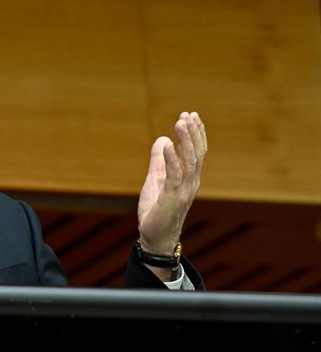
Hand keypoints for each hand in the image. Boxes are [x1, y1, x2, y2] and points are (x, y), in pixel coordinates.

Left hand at [137, 111, 206, 266]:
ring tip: (180, 122)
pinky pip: (174, 175)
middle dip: (193, 132)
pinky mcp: (172, 198)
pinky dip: (172, 158)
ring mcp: (184, 190)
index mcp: (189, 177)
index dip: (195, 133)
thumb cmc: (156, 209)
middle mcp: (191, 182)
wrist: (154, 237)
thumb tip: (162, 139)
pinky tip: (168, 144)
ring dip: (186, 140)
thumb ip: (159, 160)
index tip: (190, 115)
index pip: (197, 151)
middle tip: (187, 114)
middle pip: (197, 153)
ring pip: (190, 161)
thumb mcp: (155, 179)